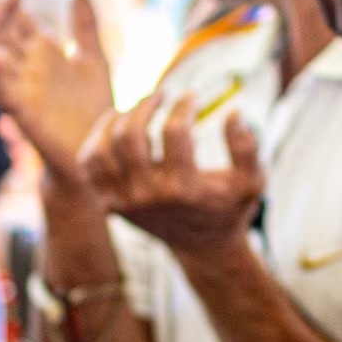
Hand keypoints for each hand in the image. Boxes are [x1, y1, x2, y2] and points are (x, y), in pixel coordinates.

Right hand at [0, 0, 115, 182]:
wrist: (100, 150)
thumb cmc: (95, 109)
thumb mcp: (95, 62)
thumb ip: (86, 30)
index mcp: (40, 52)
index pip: (15, 17)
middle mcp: (25, 67)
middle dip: (0, 10)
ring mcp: (21, 89)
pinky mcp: (22, 113)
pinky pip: (2, 93)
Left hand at [79, 89, 263, 255]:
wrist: (203, 247)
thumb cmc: (229, 206)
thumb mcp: (251, 181)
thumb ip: (247, 148)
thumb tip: (233, 112)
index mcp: (184, 188)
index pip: (175, 132)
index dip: (184, 106)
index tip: (191, 96)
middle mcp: (149, 195)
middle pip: (130, 136)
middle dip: (145, 105)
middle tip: (160, 94)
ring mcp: (125, 201)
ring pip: (103, 148)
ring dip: (117, 119)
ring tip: (135, 108)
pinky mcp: (111, 204)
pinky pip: (90, 165)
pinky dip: (97, 141)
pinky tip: (116, 127)